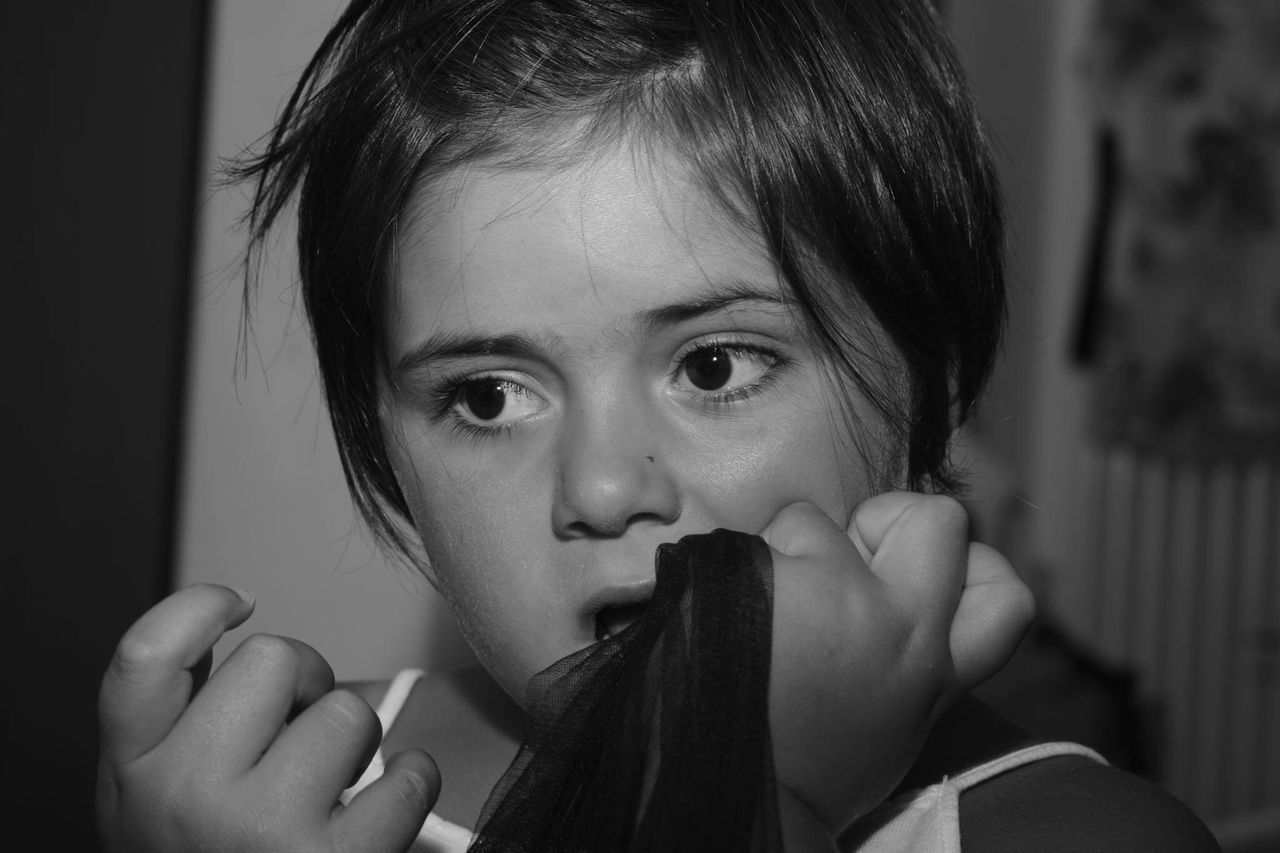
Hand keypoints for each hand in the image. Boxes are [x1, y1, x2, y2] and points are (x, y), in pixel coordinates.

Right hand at [96, 583, 439, 852]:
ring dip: (358, 742)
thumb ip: (181, 723)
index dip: (197, 607)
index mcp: (132, 773)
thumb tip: (244, 628)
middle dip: (305, 681)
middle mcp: (183, 797)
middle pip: (273, 658)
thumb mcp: (157, 799)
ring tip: (331, 789)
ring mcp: (257, 830)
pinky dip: (413, 784)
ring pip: (347, 713)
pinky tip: (385, 810)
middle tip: (299, 730)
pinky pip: (407, 778)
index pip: (145, 653)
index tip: (238, 603)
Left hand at [761, 494, 1032, 831]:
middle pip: (940, 519)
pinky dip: (734, 569)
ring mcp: (837, 598)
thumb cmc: (801, 771)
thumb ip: (909, 669)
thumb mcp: (887, 734)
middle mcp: (900, 630)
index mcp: (933, 674)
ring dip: (784, 553)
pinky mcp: (773, 581)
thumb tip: (900, 605)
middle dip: (891, 518)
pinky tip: (724, 617)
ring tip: (760, 613)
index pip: (1009, 599)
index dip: (975, 569)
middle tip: (845, 557)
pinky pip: (752, 540)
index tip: (925, 579)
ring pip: (816, 520)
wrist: (734, 796)